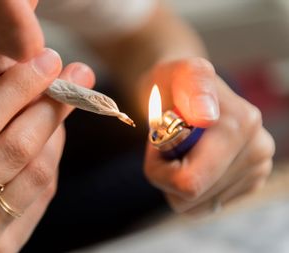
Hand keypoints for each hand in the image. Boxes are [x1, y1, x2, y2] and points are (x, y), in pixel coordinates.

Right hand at [0, 48, 94, 251]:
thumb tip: (16, 93)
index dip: (17, 88)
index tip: (47, 62)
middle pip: (17, 147)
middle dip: (52, 106)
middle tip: (78, 78)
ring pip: (36, 173)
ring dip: (57, 133)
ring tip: (62, 108)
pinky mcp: (1, 251)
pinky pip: (39, 198)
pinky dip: (51, 163)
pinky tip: (51, 143)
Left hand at [143, 58, 274, 214]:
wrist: (182, 88)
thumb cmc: (173, 82)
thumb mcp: (175, 73)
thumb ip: (191, 86)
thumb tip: (206, 117)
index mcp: (242, 125)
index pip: (189, 182)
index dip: (160, 168)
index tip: (157, 142)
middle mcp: (258, 149)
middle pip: (192, 197)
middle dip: (167, 174)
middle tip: (166, 144)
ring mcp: (257, 168)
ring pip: (197, 206)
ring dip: (177, 181)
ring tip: (180, 149)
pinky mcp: (250, 182)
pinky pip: (205, 206)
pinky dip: (190, 187)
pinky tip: (193, 161)